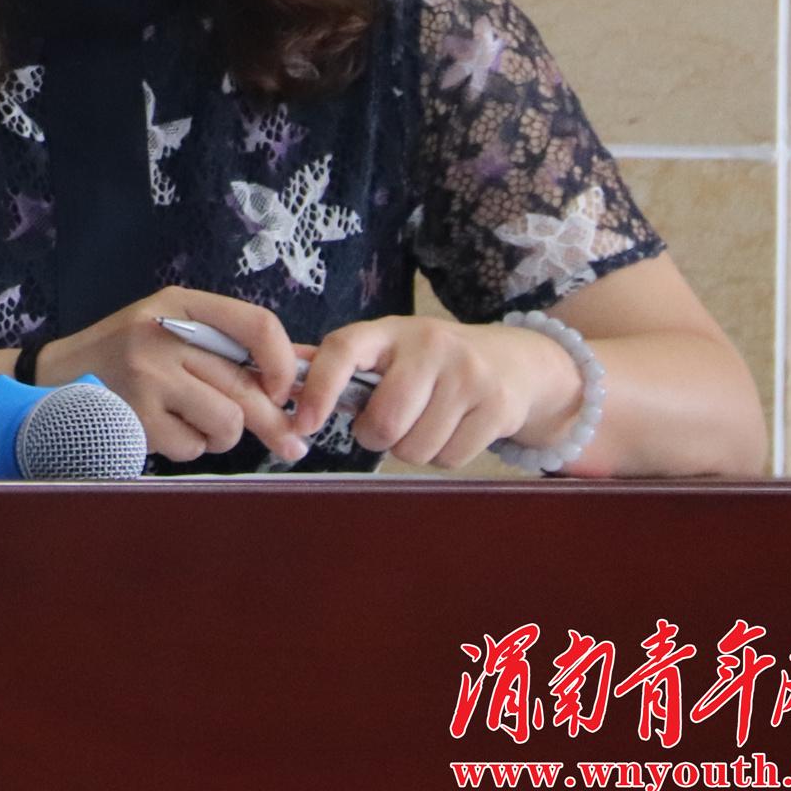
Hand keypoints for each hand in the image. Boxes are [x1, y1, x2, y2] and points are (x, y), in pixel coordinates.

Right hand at [33, 288, 312, 463]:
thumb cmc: (121, 358)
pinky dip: (188, 447)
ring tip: (194, 426)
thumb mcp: (170, 331)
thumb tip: (304, 371)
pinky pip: (192, 446)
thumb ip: (228, 349)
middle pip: (246, 386)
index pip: (258, 325)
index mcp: (179, 304)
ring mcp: (147, 375)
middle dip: (274, 423)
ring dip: (220, 437)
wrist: (48, 378)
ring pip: (226, 422)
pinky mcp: (135, 415)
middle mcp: (163, 333)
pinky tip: (162, 431)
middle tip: (292, 445)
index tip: (287, 391)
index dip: (285, 364)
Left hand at [291, 315, 581, 468]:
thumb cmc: (432, 360)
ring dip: (411, 449)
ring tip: (423, 423)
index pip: (342, 351)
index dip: (318, 390)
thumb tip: (275, 373)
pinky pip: (449, 458)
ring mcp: (467, 375)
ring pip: (415, 447)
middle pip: (384, 421)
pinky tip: (452, 430)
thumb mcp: (387, 348)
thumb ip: (337, 363)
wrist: (515, 361)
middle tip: (385, 426)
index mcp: (389, 332)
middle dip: (376, 436)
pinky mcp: (497, 406)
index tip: (304, 424)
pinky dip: (443, 456)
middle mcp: (429, 346)